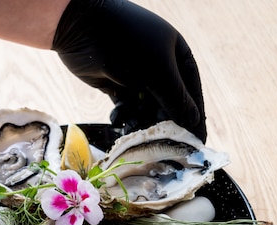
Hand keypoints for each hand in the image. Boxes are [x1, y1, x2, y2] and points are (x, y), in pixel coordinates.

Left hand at [52, 0, 206, 141]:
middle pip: (169, 105)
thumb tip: (193, 123)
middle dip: (166, 124)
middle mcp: (160, 67)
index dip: (195, 118)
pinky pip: (127, 110)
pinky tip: (118, 119)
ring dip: (143, 123)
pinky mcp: (117, 86)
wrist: (79, 27)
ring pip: (147, 111)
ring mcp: (138, 77)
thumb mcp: (158, 71)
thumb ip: (177, 99)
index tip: (197, 143)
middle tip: (164, 145)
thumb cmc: (127, 42)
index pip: (192, 93)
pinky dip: (124, 117)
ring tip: (137, 133)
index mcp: (177, 56)